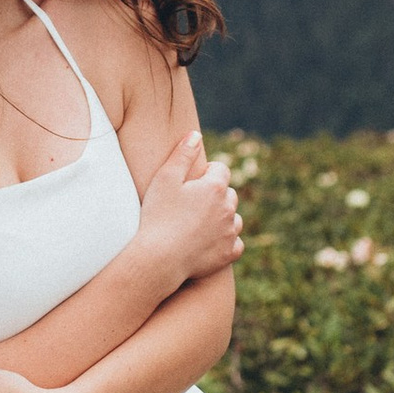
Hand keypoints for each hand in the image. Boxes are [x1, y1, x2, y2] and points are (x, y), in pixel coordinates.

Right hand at [135, 128, 243, 287]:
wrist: (158, 258)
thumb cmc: (157, 216)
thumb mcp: (165, 178)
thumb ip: (183, 154)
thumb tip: (196, 135)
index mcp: (214, 187)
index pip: (221, 170)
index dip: (207, 173)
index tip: (192, 182)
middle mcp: (228, 208)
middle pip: (228, 194)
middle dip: (216, 195)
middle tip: (193, 203)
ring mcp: (230, 232)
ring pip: (234, 218)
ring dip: (223, 217)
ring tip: (200, 223)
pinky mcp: (229, 254)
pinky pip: (236, 243)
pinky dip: (227, 241)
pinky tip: (211, 242)